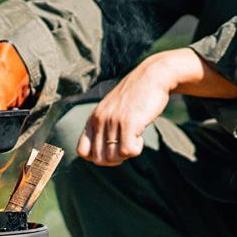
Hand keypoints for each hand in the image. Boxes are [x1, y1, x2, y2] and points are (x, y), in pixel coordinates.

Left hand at [76, 49, 236, 165]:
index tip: (112, 150)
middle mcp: (100, 120)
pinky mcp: (129, 122)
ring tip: (134, 139)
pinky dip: (136, 150)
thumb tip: (103, 157)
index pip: (83, 152)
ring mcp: (113, 121)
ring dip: (126, 154)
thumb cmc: (136, 96)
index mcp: (93, 118)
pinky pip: (128, 151)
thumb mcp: (113, 110)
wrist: (153, 76)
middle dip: (115, 160)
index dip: (97, 157)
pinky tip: (140, 137)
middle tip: (127, 147)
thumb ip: (105, 128)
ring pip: (114, 157)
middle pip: (100, 159)